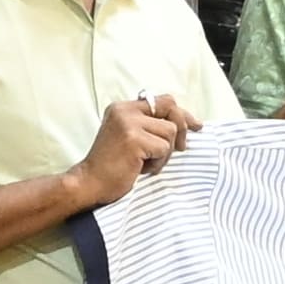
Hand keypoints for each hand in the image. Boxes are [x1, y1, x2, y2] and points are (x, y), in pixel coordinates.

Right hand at [71, 95, 193, 208]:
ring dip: (164, 153)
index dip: (181, 113)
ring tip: (146, 163)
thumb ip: (147, 125)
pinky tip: (142, 169)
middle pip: (171, 110)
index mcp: (122, 107)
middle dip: (182, 130)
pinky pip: (164, 148)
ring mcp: (128, 124)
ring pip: (170, 132)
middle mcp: (125, 111)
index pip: (163, 100)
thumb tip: (184, 121)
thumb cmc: (111, 165)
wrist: (89, 183)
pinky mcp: (134, 140)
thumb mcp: (128, 136)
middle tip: (181, 148)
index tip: (194, 125)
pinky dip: (158, 163)